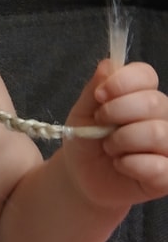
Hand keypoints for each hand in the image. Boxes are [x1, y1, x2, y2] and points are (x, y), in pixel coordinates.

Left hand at [64, 60, 167, 209]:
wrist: (80, 175)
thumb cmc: (86, 140)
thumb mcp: (82, 112)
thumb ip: (95, 88)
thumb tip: (108, 65)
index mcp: (141, 95)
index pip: (147, 75)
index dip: (122, 82)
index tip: (100, 95)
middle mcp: (161, 117)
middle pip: (154, 102)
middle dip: (117, 113)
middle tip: (100, 125)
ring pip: (157, 132)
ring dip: (122, 141)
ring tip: (109, 148)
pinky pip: (160, 166)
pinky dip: (132, 164)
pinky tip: (121, 165)